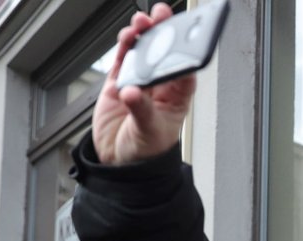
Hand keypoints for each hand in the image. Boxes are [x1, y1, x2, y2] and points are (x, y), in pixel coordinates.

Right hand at [93, 3, 196, 164]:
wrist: (119, 164)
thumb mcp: (149, 132)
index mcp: (176, 97)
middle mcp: (159, 87)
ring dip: (142, 35)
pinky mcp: (117, 84)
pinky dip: (123, 47)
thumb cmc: (146, 152)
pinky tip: (126, 37)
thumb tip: (132, 92)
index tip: (183, 32)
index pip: (184, 68)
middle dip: (162, 32)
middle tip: (160, 15)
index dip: (184, 49)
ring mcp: (137, 83)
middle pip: (163, 53)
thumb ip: (142, 111)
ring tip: (140, 23)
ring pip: (142, 52)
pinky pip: (122, 60)